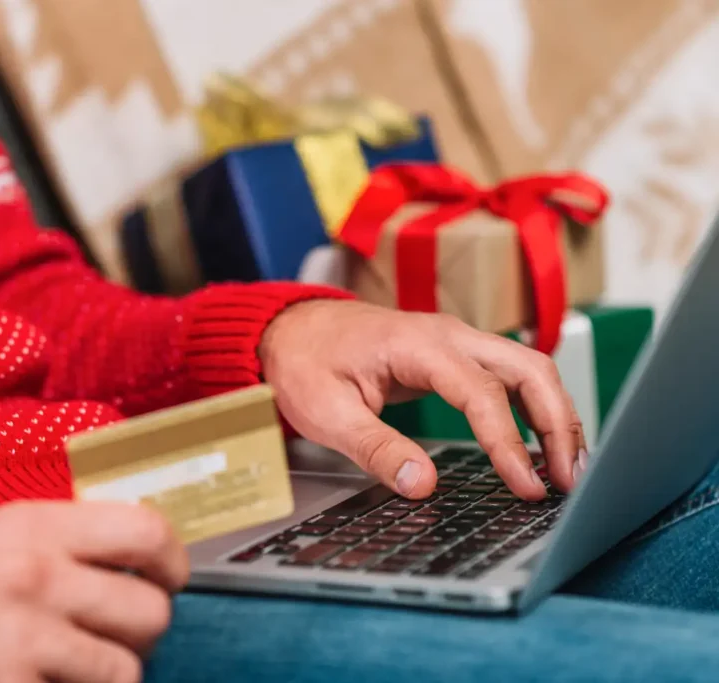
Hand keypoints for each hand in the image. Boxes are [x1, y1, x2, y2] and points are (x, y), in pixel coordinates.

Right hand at [0, 500, 187, 682]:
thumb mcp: (0, 532)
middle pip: (150, 611)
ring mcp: (23, 643)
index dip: (172, 559)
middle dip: (140, 628)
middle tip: (114, 630)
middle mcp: (35, 580)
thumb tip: (145, 542)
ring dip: (110, 674)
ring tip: (75, 665)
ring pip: (126, 670)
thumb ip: (68, 532)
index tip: (169, 576)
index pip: (145, 532)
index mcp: (36, 529)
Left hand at [259, 300, 584, 500]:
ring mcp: (456, 341)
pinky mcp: (455, 355)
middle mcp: (448, 335)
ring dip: (556, 416)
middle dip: (559, 424)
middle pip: (529, 369)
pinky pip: (510, 376)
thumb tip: (423, 485)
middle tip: (571, 481)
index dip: (509, 442)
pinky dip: (536, 407)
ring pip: (529, 369)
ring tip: (569, 470)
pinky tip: (544, 444)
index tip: (525, 486)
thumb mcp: (327, 413)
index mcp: (417, 346)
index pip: (482, 392)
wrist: (291, 328)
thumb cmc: (305, 363)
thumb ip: (376, 449)